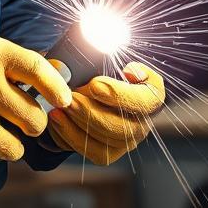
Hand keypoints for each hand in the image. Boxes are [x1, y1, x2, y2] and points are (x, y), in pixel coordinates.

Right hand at [0, 28, 72, 160]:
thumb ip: (8, 57)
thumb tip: (48, 72)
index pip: (37, 67)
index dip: (57, 85)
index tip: (65, 97)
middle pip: (35, 106)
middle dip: (38, 116)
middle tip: (29, 116)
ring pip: (27, 128)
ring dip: (26, 131)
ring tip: (13, 127)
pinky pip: (7, 147)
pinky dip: (9, 147)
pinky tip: (0, 140)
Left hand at [47, 61, 164, 164]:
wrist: (77, 87)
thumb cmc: (94, 68)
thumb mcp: (101, 56)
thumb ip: (108, 55)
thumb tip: (127, 70)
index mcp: (151, 95)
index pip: (148, 100)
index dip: (122, 95)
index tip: (95, 84)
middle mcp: (143, 121)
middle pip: (126, 126)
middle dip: (93, 111)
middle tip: (71, 98)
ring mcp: (126, 140)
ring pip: (108, 140)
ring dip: (81, 122)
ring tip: (61, 106)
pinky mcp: (108, 153)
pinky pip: (92, 151)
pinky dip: (71, 135)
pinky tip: (57, 118)